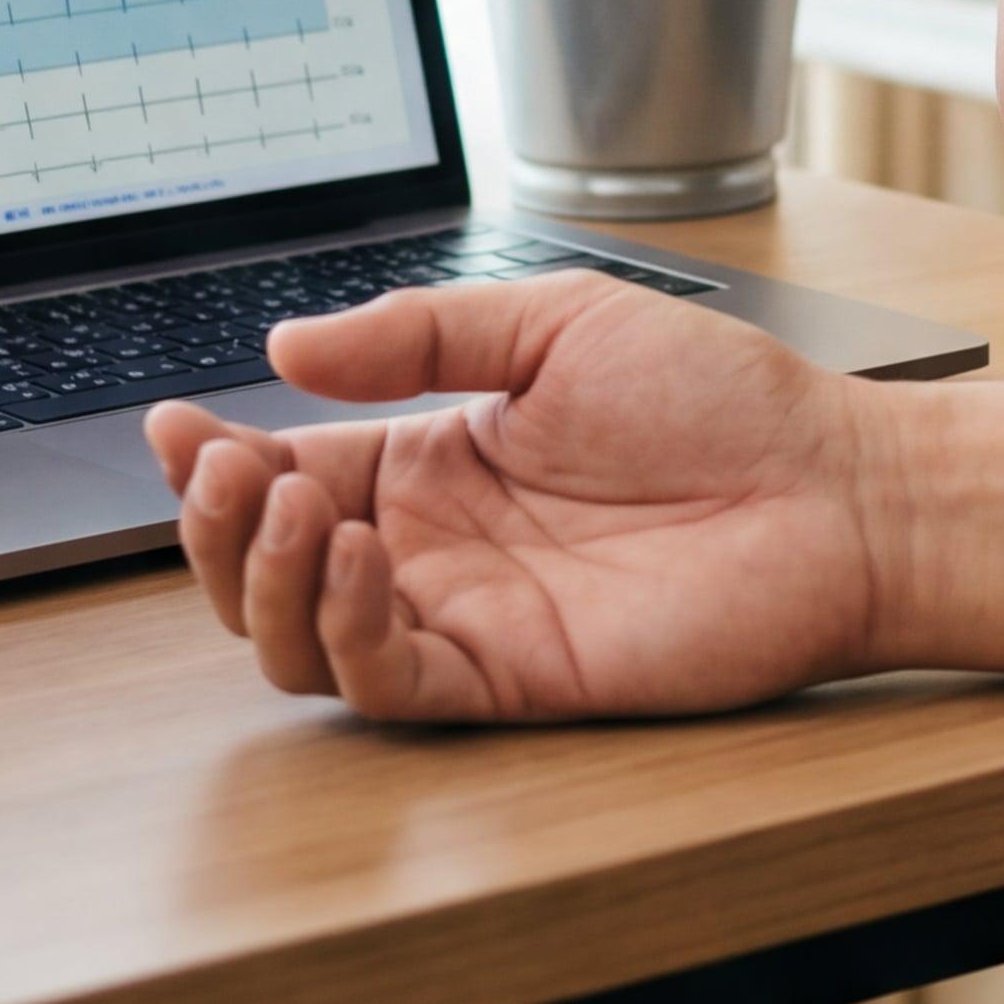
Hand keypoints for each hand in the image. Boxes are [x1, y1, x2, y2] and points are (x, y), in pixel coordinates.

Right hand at [144, 274, 887, 722]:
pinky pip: (385, 679)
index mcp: (438, 459)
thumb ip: (421, 336)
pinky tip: (361, 561)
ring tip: (293, 506)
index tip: (171, 425)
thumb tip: (288, 343)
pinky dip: (346, 629)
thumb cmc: (725, 401)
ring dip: (267, 579)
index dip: (217, 458)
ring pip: (301, 636)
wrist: (833, 486)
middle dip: (219, 525)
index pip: (291, 470)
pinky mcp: (506, 678)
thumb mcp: (559, 324)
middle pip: (272, 565)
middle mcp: (436, 546)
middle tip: (225, 470)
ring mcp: (466, 615)